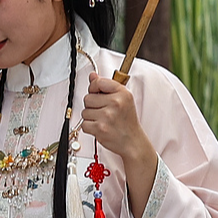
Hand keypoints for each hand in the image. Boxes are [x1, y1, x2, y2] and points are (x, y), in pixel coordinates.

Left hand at [84, 73, 160, 217]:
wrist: (133, 142)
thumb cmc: (127, 121)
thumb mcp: (122, 99)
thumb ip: (106, 86)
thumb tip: (92, 76)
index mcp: (122, 93)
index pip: (98, 82)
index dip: (93, 88)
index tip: (97, 94)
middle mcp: (115, 103)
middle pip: (88, 98)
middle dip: (92, 106)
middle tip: (103, 112)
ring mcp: (107, 116)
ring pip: (84, 112)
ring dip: (90, 117)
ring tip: (103, 120)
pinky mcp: (100, 128)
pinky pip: (84, 124)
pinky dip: (89, 127)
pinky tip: (100, 128)